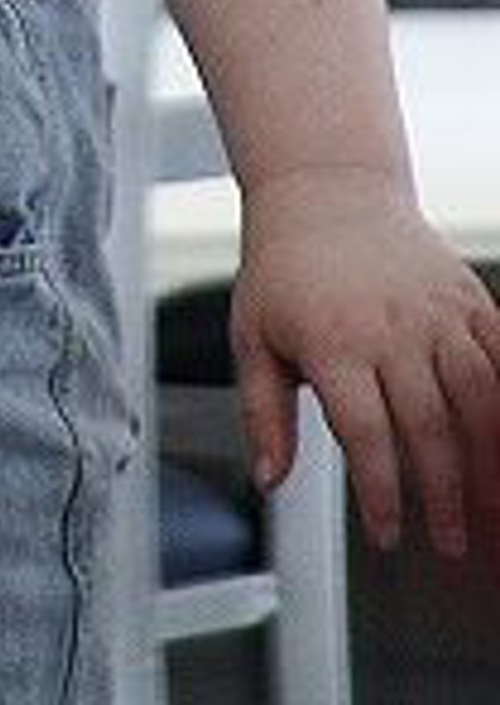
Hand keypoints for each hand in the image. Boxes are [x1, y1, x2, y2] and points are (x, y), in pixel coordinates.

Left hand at [231, 166, 499, 565]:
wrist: (325, 189)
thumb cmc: (285, 267)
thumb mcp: (253, 337)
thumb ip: (263, 414)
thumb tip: (270, 477)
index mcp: (333, 341)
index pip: (367, 436)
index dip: (383, 496)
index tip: (390, 534)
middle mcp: (390, 326)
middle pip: (430, 427)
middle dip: (444, 495)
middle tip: (450, 540)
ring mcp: (435, 310)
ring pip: (480, 398)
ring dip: (489, 461)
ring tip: (489, 507)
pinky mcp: (468, 297)